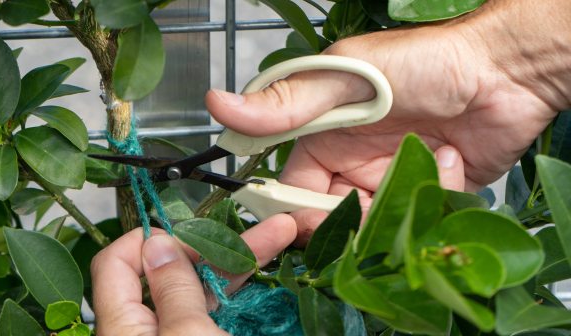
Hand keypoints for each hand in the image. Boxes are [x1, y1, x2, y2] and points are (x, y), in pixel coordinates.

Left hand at [91, 214, 296, 335]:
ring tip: (280, 235)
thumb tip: (157, 240)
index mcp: (122, 325)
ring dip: (237, 263)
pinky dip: (236, 292)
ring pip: (199, 291)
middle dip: (215, 244)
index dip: (148, 236)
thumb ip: (173, 289)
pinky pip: (211, 314)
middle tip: (263, 227)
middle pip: (170, 272)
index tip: (189, 228)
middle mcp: (144, 329)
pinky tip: (262, 273)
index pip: (116, 261)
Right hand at [206, 0, 570, 244]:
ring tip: (430, 157)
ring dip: (403, 199)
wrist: (508, 69)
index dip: (299, 211)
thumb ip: (285, 103)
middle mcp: (353, 164)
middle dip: (357, 217)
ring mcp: (391, 181)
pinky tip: (451, 159)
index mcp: (323, 137)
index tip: (314, 217)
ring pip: (378, 225)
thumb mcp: (344, 77)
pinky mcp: (427, 195)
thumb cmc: (425, 61)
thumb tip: (218, 103)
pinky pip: (418, 221)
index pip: (294, 190)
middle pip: (336, 218)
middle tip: (382, 195)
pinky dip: (436, 195)